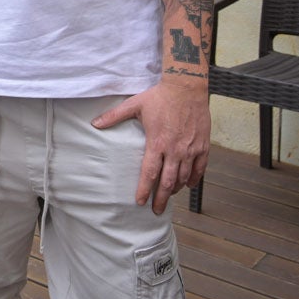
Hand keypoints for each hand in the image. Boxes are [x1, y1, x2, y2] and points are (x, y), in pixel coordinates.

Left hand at [92, 78, 209, 214]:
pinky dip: (193, 180)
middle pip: (168, 181)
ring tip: (168, 197)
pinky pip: (200, 169)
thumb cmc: (159, 97)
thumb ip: (114, 116)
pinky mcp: (203, 146)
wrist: (186, 88)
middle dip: (161, 198)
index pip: (149, 172)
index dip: (144, 189)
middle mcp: (175, 150)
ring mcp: (191, 149)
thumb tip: (94, 124)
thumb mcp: (134, 105)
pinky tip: (187, 185)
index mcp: (157, 142)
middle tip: (156, 210)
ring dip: (176, 190)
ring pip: (184, 177)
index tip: (139, 202)